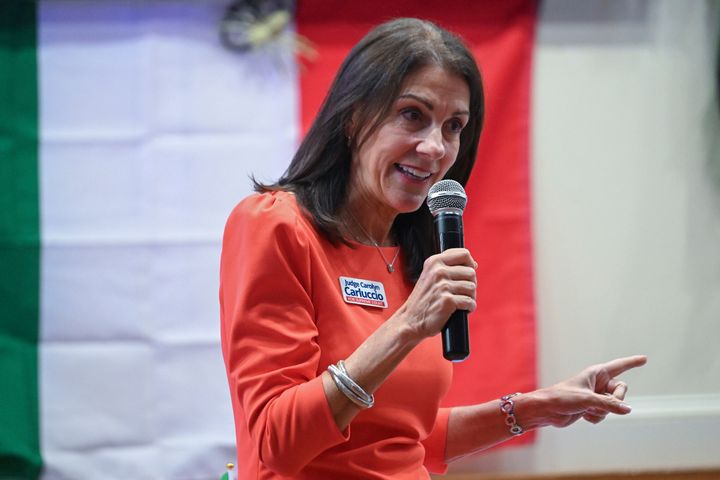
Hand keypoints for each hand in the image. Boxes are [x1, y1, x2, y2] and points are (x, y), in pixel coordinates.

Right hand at [398, 248, 476, 340]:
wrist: (411, 320)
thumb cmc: (423, 299)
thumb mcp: (430, 274)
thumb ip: (447, 265)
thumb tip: (473, 264)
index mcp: (434, 261)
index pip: (464, 254)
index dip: (470, 264)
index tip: (466, 274)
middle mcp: (438, 271)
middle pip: (471, 272)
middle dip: (470, 284)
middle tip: (461, 293)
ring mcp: (442, 286)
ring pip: (472, 287)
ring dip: (470, 297)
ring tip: (460, 301)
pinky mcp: (447, 301)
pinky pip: (470, 302)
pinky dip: (469, 307)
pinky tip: (461, 309)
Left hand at [516, 355, 646, 429]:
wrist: (547, 410)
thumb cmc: (563, 398)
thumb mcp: (588, 399)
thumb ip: (609, 404)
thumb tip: (628, 410)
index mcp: (596, 373)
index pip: (619, 366)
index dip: (632, 362)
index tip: (645, 358)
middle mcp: (598, 383)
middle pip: (621, 390)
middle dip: (615, 400)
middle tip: (599, 403)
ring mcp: (595, 396)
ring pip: (614, 406)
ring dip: (602, 411)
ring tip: (585, 408)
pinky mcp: (591, 407)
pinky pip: (605, 415)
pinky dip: (596, 417)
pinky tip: (583, 415)